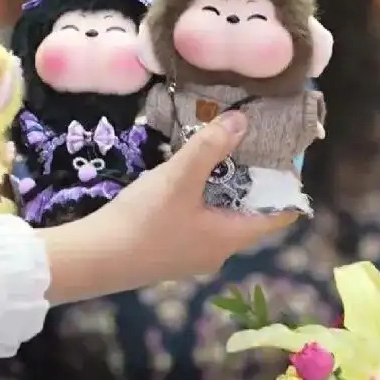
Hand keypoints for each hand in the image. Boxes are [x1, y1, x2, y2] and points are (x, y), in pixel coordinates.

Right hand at [44, 112, 296, 303]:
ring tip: (217, 153)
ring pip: (222, 217)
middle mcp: (219, 251)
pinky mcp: (170, 253)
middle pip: (250, 213)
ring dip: (224, 188)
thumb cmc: (144, 220)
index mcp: (231, 237)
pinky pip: (199, 222)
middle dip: (252, 180)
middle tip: (249, 143)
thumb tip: (243, 120)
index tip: (284, 154)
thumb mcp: (179, 177)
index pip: (280, 215)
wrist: (93, 259)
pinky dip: (201, 199)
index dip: (287, 185)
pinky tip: (183, 178)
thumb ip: (211, 147)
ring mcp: (193, 255)